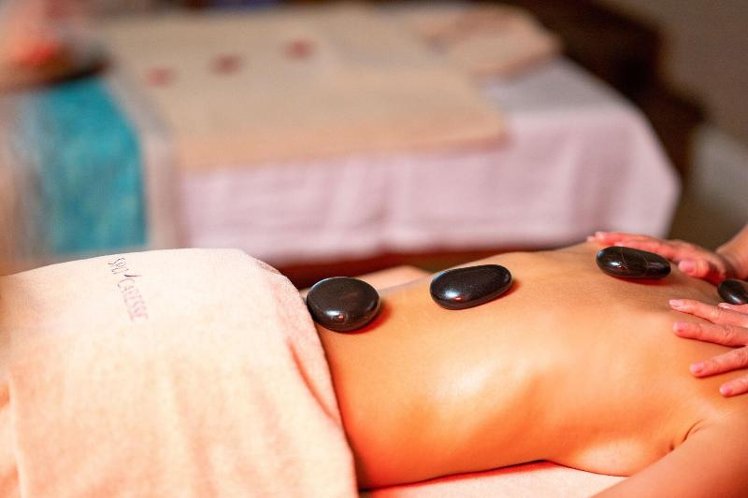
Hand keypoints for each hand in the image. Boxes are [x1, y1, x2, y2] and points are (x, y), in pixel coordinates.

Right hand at [588, 232, 735, 283]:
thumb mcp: (717, 272)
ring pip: (637, 240)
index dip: (633, 244)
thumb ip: (704, 268)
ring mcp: (665, 247)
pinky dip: (624, 244)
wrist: (726, 266)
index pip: (652, 245)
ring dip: (616, 238)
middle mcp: (669, 245)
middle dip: (616, 237)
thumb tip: (685, 264)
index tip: (615, 243)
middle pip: (639, 239)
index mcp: (679, 250)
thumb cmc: (721, 273)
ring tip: (594, 238)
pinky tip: (610, 246)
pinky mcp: (662, 252)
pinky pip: (640, 246)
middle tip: (594, 238)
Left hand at [670, 298, 747, 395]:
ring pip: (739, 357)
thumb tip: (722, 306)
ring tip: (693, 370)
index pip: (720, 314)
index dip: (697, 308)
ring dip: (716, 363)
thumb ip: (745, 311)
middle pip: (725, 331)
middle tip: (675, 328)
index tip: (673, 304)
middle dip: (700, 329)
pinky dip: (741, 384)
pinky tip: (723, 390)